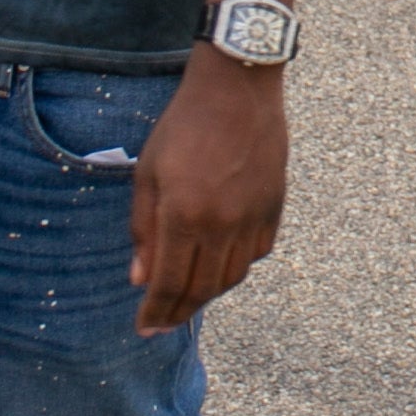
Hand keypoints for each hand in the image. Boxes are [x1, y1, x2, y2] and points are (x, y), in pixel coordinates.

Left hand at [128, 48, 284, 333]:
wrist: (237, 87)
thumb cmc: (184, 125)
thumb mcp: (148, 172)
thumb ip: (143, 228)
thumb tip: (140, 278)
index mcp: (184, 215)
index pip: (169, 283)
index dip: (156, 313)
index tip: (144, 329)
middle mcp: (222, 223)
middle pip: (203, 288)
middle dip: (180, 312)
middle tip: (164, 323)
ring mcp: (253, 216)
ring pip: (233, 276)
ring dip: (209, 293)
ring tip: (190, 297)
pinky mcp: (275, 205)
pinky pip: (257, 252)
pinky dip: (238, 266)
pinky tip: (222, 263)